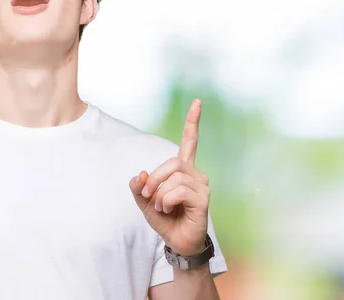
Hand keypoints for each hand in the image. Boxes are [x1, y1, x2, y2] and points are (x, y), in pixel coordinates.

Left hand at [130, 99, 209, 255]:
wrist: (177, 242)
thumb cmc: (165, 219)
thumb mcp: (145, 202)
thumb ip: (139, 187)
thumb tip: (140, 174)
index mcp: (183, 170)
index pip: (190, 141)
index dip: (192, 122)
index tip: (197, 102)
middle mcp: (195, 174)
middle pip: (172, 162)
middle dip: (155, 179)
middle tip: (148, 196)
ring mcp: (202, 185)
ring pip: (174, 177)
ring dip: (160, 194)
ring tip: (161, 207)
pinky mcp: (203, 198)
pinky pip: (179, 190)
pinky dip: (167, 200)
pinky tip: (168, 210)